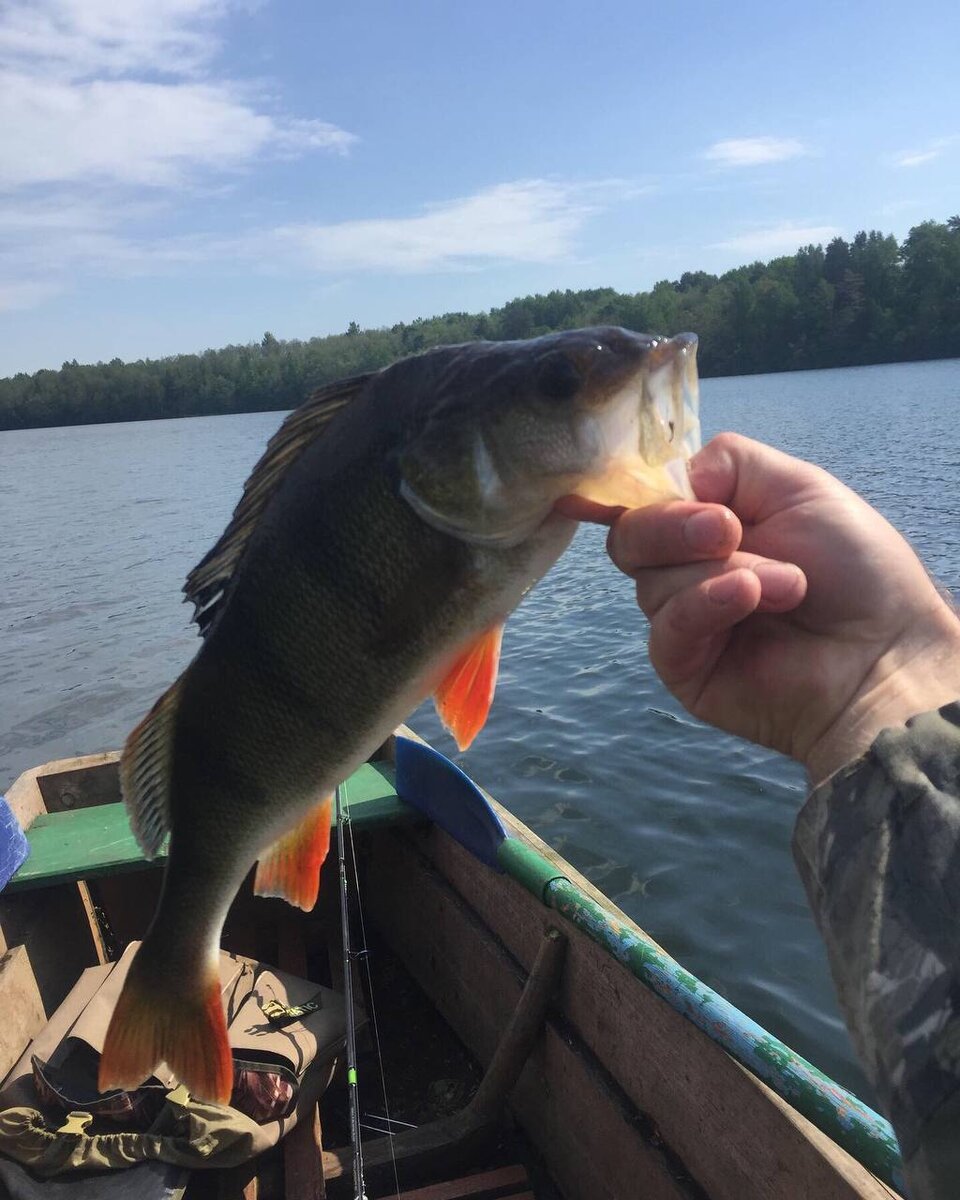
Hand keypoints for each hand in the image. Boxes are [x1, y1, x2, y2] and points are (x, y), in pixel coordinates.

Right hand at [594, 433, 959, 783]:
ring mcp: (682, 619)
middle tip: (729, 532)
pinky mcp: (682, 667)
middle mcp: (686, 569)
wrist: (886, 651)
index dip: (652, 494)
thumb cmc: (857, 570)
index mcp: (705, 523)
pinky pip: (666, 626)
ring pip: (651, 580)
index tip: (694, 500)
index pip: (644, 500)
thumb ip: (727, 463)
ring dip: (724, 571)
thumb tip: (671, 478)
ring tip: (789, 586)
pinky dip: (705, 603)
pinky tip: (749, 600)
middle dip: (674, 527)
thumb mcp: (798, 486)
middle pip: (629, 537)